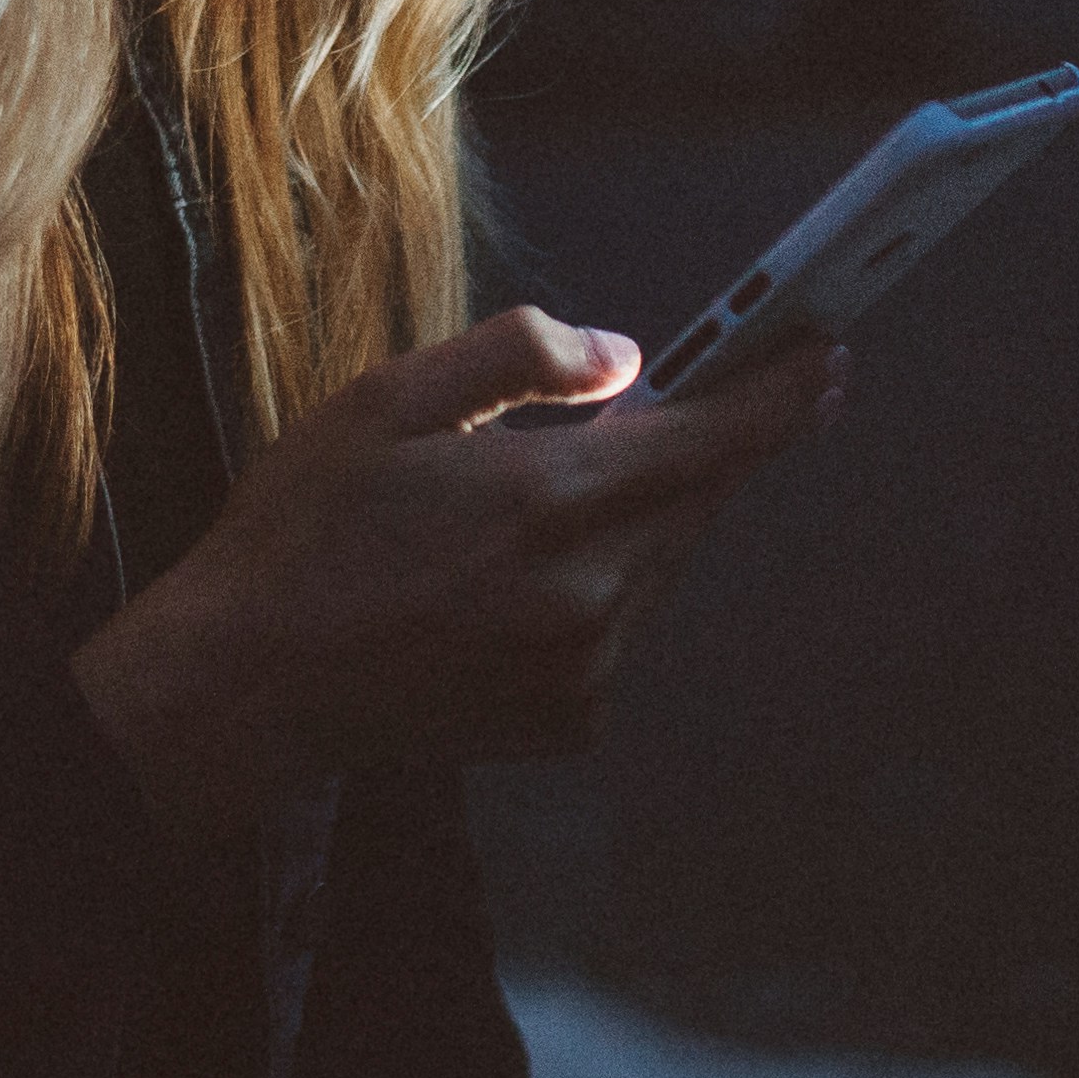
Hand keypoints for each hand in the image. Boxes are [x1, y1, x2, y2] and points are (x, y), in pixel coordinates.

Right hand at [68, 303, 847, 837]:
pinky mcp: (569, 721)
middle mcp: (588, 593)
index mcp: (551, 499)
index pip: (715, 439)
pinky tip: (501, 584)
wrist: (248, 685)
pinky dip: (592, 592)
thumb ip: (520, 360)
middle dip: (698, 450)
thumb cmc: (305, 529)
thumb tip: (626, 359)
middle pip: (696, 502)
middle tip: (673, 405)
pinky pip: (617, 631)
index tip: (829, 356)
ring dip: (633, 521)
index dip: (782, 393)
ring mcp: (584, 668)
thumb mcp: (390, 399)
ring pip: (658, 567)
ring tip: (529, 504)